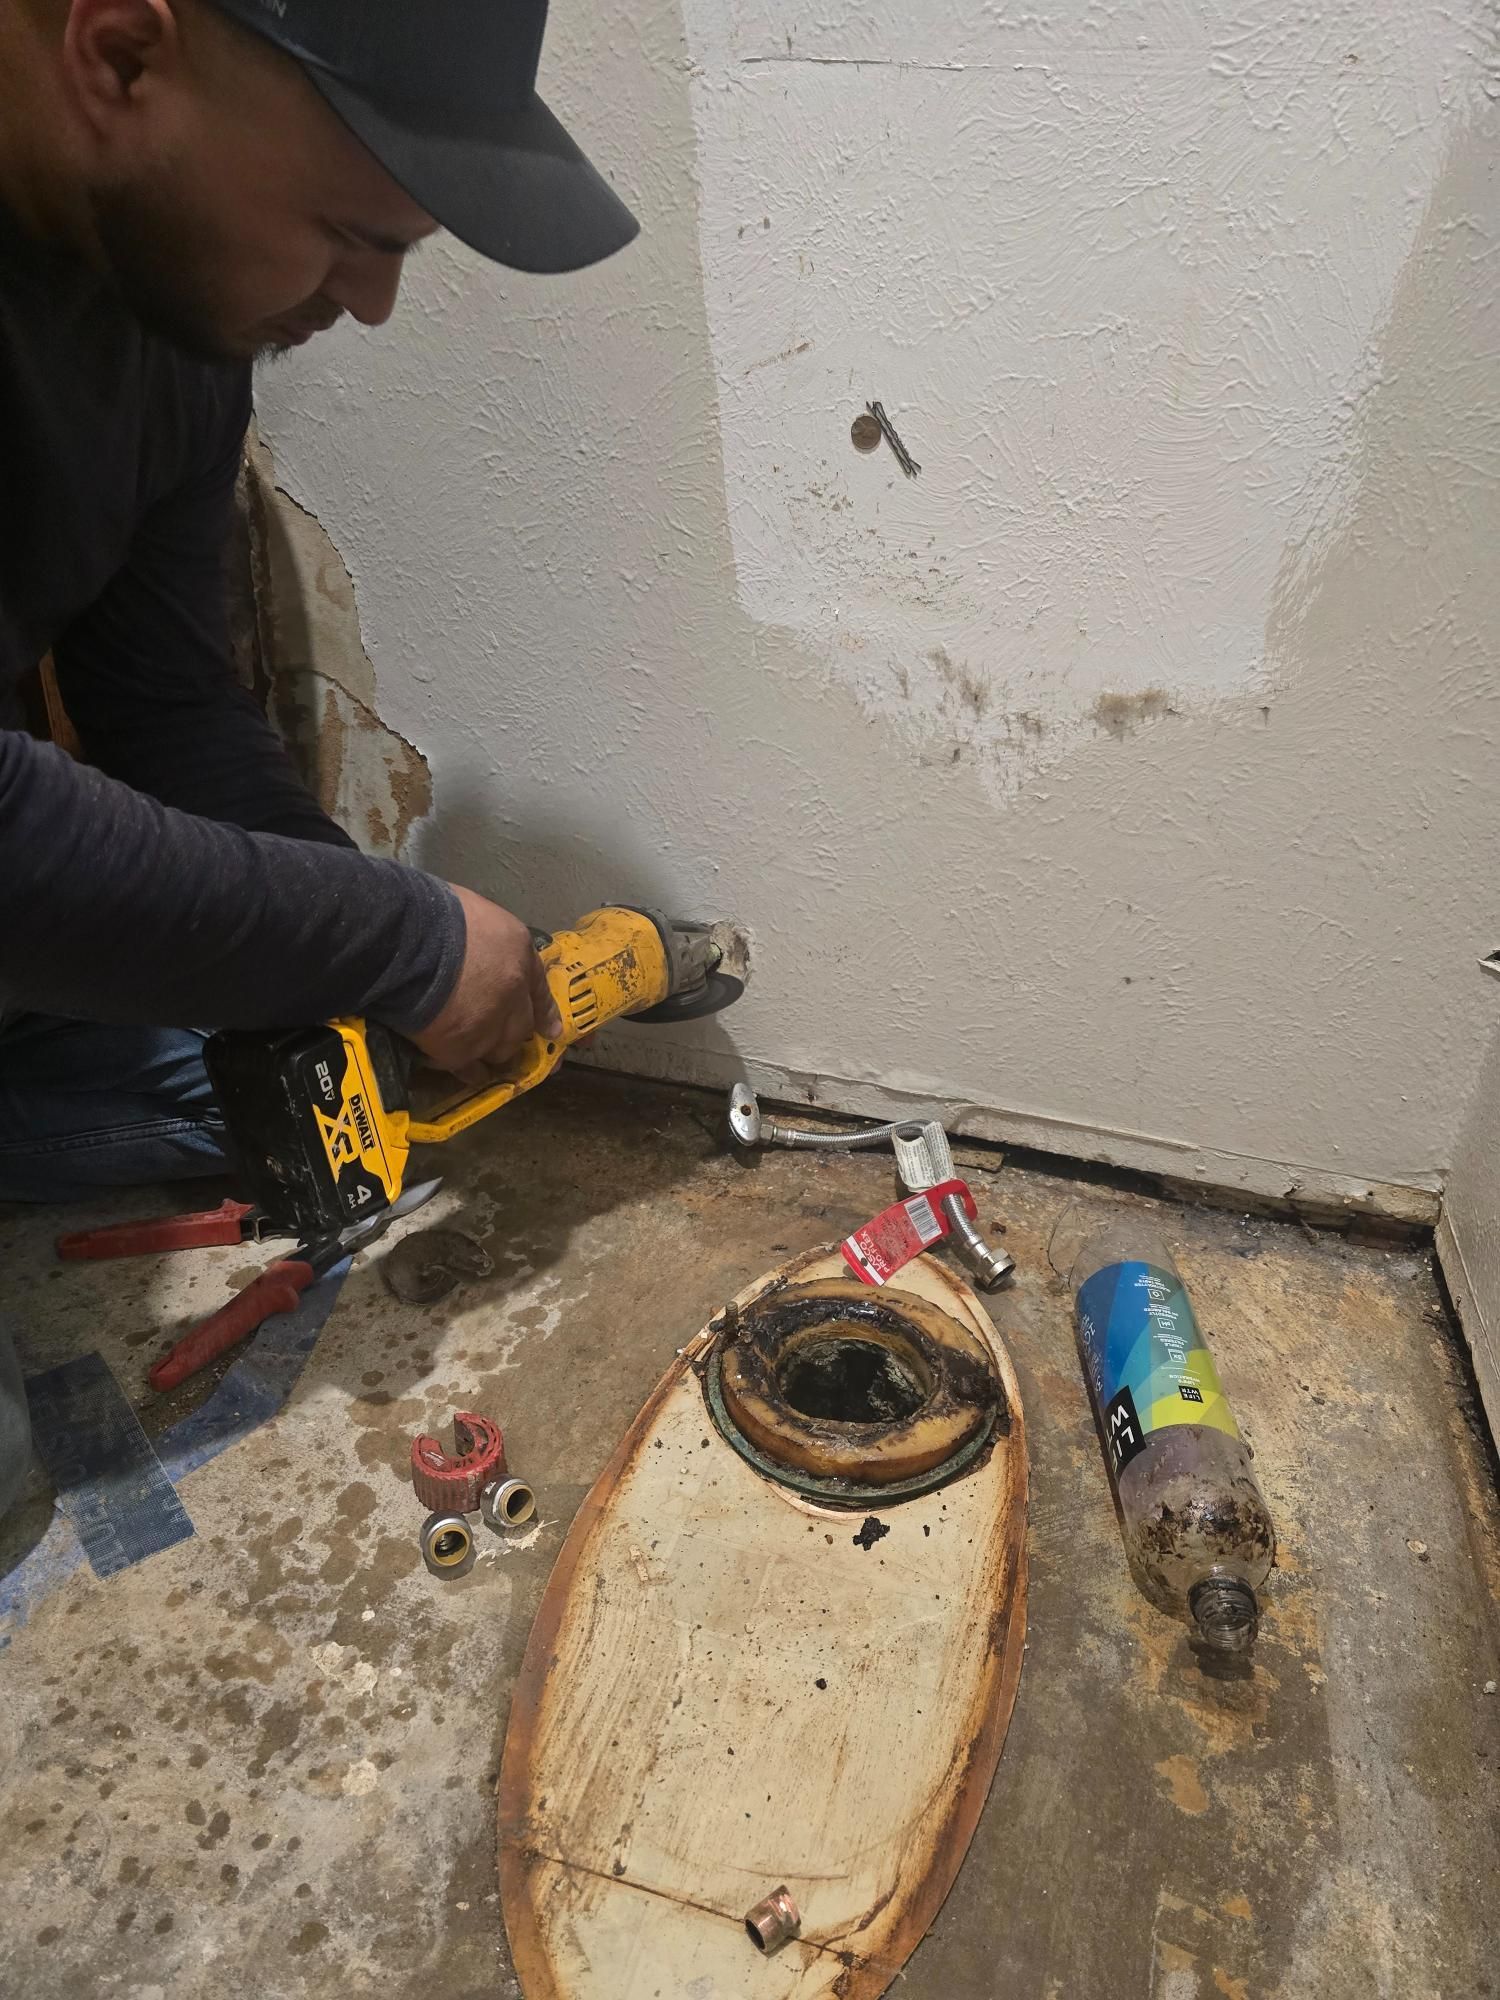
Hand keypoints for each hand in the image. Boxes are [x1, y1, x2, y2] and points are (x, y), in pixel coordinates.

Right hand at [411, 886, 562, 1081]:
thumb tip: (473, 947)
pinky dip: (469, 1071)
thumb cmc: (436, 914)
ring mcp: (490, 1025)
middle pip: (523, 1026)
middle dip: (517, 1034)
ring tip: (482, 1056)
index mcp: (518, 953)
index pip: (538, 986)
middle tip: (509, 1042)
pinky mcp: (461, 1050)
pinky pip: (470, 1069)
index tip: (552, 1030)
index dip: (544, 1011)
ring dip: (494, 1053)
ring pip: (501, 1050)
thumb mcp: (473, 910)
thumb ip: (483, 938)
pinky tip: (465, 1071)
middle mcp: (513, 993)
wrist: (409, 943)